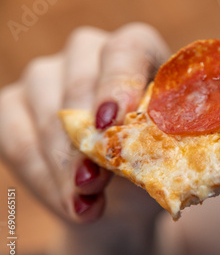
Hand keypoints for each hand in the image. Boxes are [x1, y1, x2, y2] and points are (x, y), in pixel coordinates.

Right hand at [0, 23, 169, 222]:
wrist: (124, 199)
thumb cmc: (156, 167)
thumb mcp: (170, 155)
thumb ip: (161, 142)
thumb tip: (143, 144)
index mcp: (140, 53)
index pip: (127, 49)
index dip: (119, 83)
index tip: (114, 122)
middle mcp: (90, 54)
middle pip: (80, 80)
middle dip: (87, 138)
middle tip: (95, 180)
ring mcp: (48, 76)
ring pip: (46, 112)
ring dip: (65, 164)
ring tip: (87, 201)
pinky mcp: (15, 105)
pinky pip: (16, 139)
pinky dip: (43, 177)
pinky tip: (71, 205)